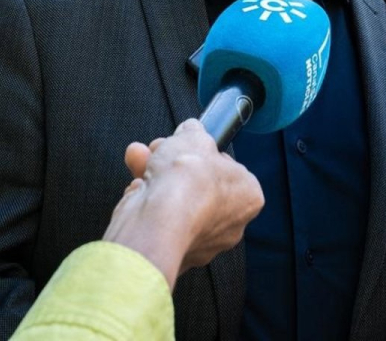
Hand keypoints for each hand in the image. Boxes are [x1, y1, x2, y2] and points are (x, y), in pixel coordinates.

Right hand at [105, 120, 263, 288]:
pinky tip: (137, 187)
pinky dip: (147, 202)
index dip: (206, 155)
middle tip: (159, 149)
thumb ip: (193, 132)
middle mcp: (230, 226)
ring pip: (177, 204)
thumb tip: (190, 130)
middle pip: (200, 187)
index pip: (230, 171)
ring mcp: (201, 244)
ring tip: (139, 157)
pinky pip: (161, 222)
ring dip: (156, 177)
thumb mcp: (193, 136)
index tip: (189, 147)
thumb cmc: (187, 179)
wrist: (158, 220)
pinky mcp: (173, 254)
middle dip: (174, 165)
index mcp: (248, 197)